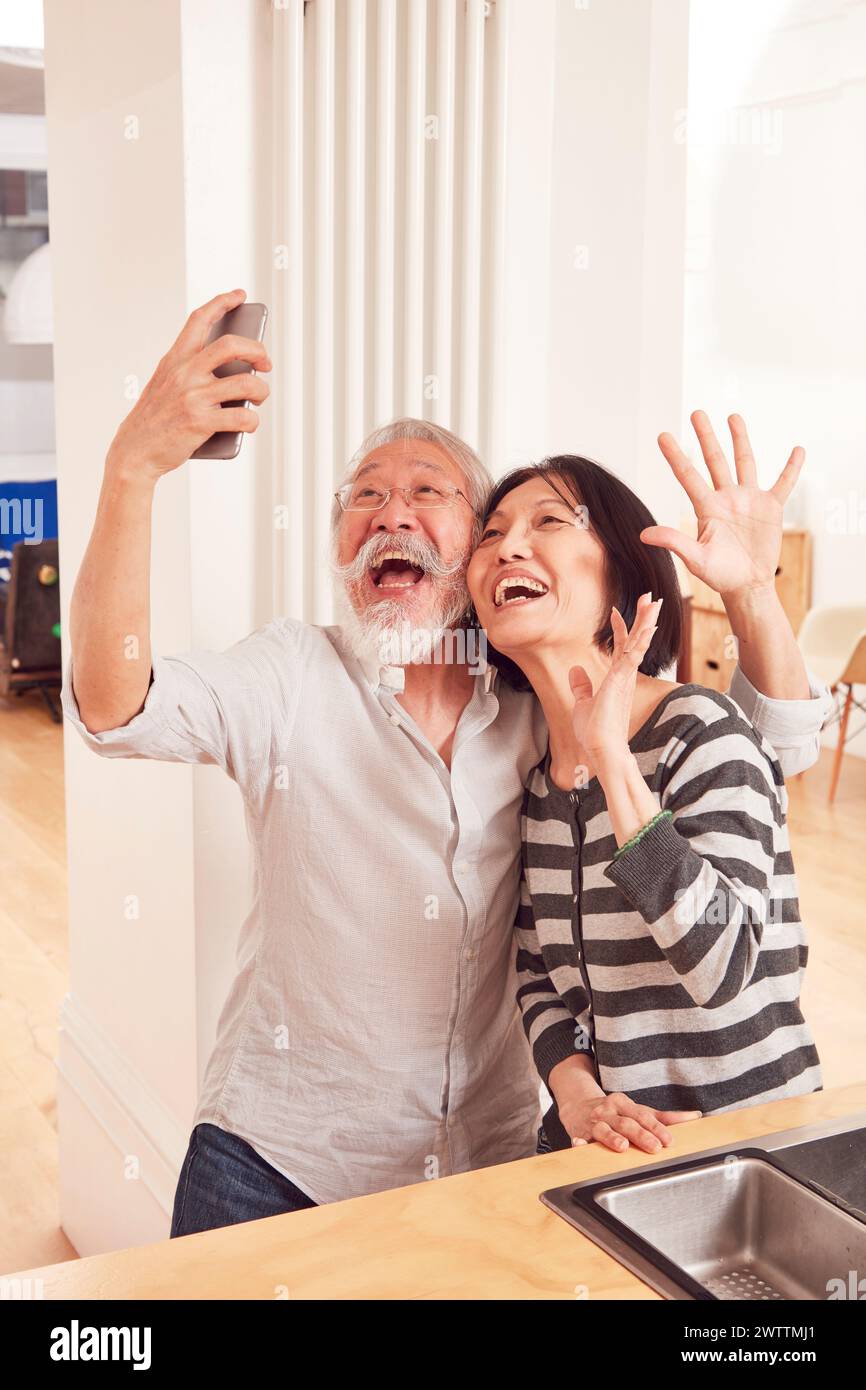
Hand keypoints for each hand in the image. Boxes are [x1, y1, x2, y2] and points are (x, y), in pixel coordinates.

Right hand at [109, 288, 271, 480]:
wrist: (134, 451)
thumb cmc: (155, 419)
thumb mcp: (165, 384)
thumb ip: (190, 373)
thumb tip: (234, 373)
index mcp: (175, 359)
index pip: (199, 320)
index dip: (222, 303)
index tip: (239, 295)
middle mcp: (184, 373)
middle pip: (232, 346)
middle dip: (257, 350)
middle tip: (265, 362)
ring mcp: (193, 397)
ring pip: (246, 383)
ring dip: (261, 390)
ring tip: (259, 398)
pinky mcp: (201, 422)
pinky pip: (242, 417)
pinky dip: (253, 421)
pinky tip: (250, 424)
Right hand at [557, 1089, 701, 1154]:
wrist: (578, 1104)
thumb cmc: (615, 1112)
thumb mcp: (638, 1111)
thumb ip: (665, 1117)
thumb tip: (695, 1116)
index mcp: (624, 1103)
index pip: (643, 1115)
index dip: (656, 1128)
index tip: (669, 1141)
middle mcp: (608, 1111)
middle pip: (626, 1123)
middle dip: (640, 1135)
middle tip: (654, 1148)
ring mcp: (593, 1122)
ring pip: (603, 1129)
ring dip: (612, 1137)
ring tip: (622, 1146)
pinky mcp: (578, 1132)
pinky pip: (577, 1137)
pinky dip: (578, 1143)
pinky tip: (580, 1145)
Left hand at [569, 593, 661, 764]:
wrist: (601, 750)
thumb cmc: (594, 732)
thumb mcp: (582, 704)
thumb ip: (581, 686)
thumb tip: (575, 670)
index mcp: (618, 678)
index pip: (621, 647)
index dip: (620, 628)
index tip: (615, 610)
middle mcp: (625, 676)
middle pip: (636, 640)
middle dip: (642, 617)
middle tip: (650, 596)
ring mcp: (625, 678)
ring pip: (638, 644)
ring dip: (646, 622)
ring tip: (654, 602)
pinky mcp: (621, 683)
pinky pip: (632, 657)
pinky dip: (639, 641)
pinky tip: (647, 626)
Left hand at [641, 410, 803, 597]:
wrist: (748, 585)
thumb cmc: (719, 575)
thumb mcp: (695, 559)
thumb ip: (673, 542)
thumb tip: (643, 534)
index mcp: (707, 508)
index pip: (688, 476)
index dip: (676, 456)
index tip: (663, 435)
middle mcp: (726, 498)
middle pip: (715, 461)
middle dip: (706, 437)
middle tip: (696, 413)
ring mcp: (749, 500)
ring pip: (745, 463)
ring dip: (740, 440)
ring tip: (733, 416)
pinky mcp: (771, 508)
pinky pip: (783, 484)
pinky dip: (792, 468)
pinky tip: (798, 450)